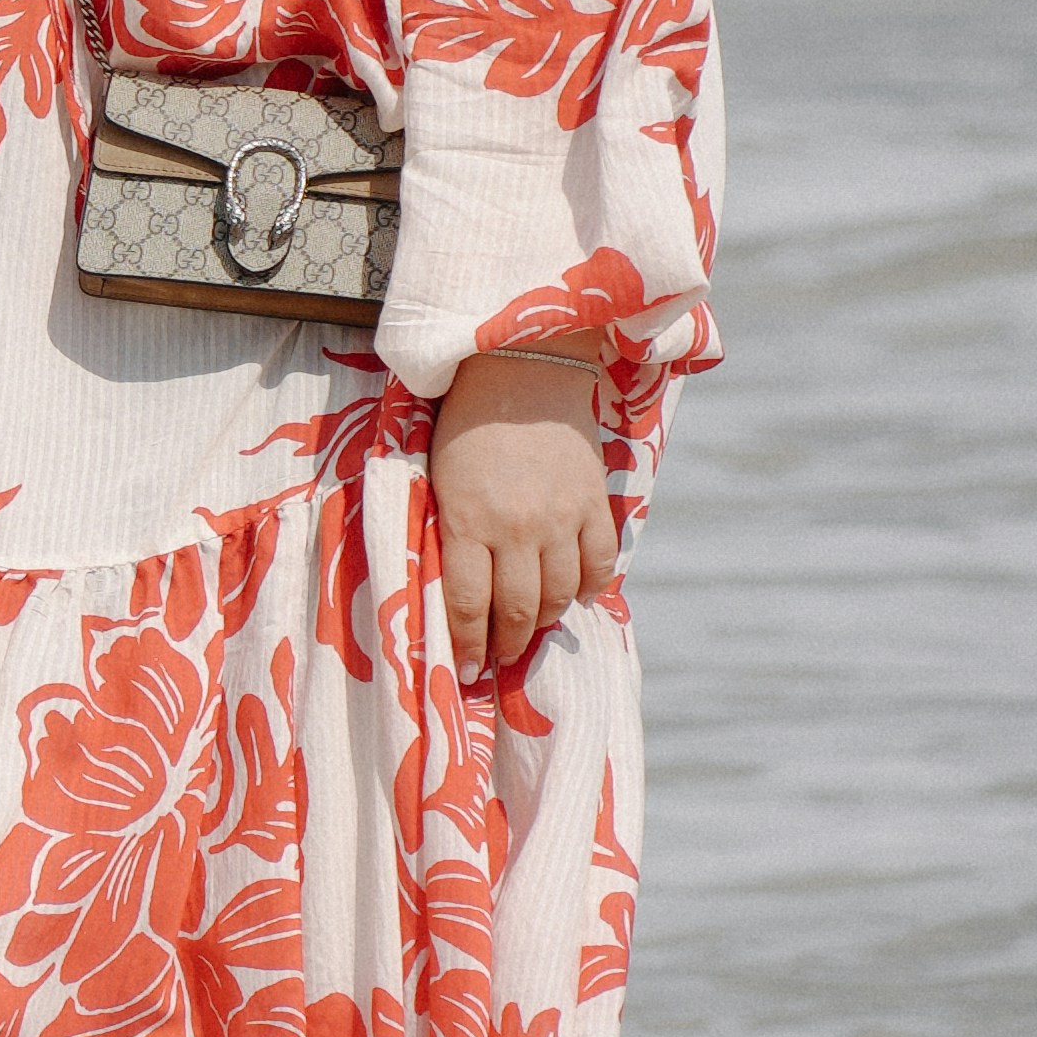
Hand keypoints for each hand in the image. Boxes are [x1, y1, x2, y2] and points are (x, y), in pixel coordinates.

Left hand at [433, 353, 621, 674]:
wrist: (524, 366)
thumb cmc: (465, 420)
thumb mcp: (437, 476)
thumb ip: (449, 529)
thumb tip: (456, 586)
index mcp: (468, 520)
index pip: (469, 604)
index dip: (468, 645)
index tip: (467, 671)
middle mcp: (518, 527)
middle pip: (518, 610)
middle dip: (506, 644)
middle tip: (497, 659)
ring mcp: (562, 517)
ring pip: (560, 594)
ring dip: (545, 621)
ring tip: (531, 630)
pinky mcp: (595, 502)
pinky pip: (599, 563)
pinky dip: (589, 588)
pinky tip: (575, 596)